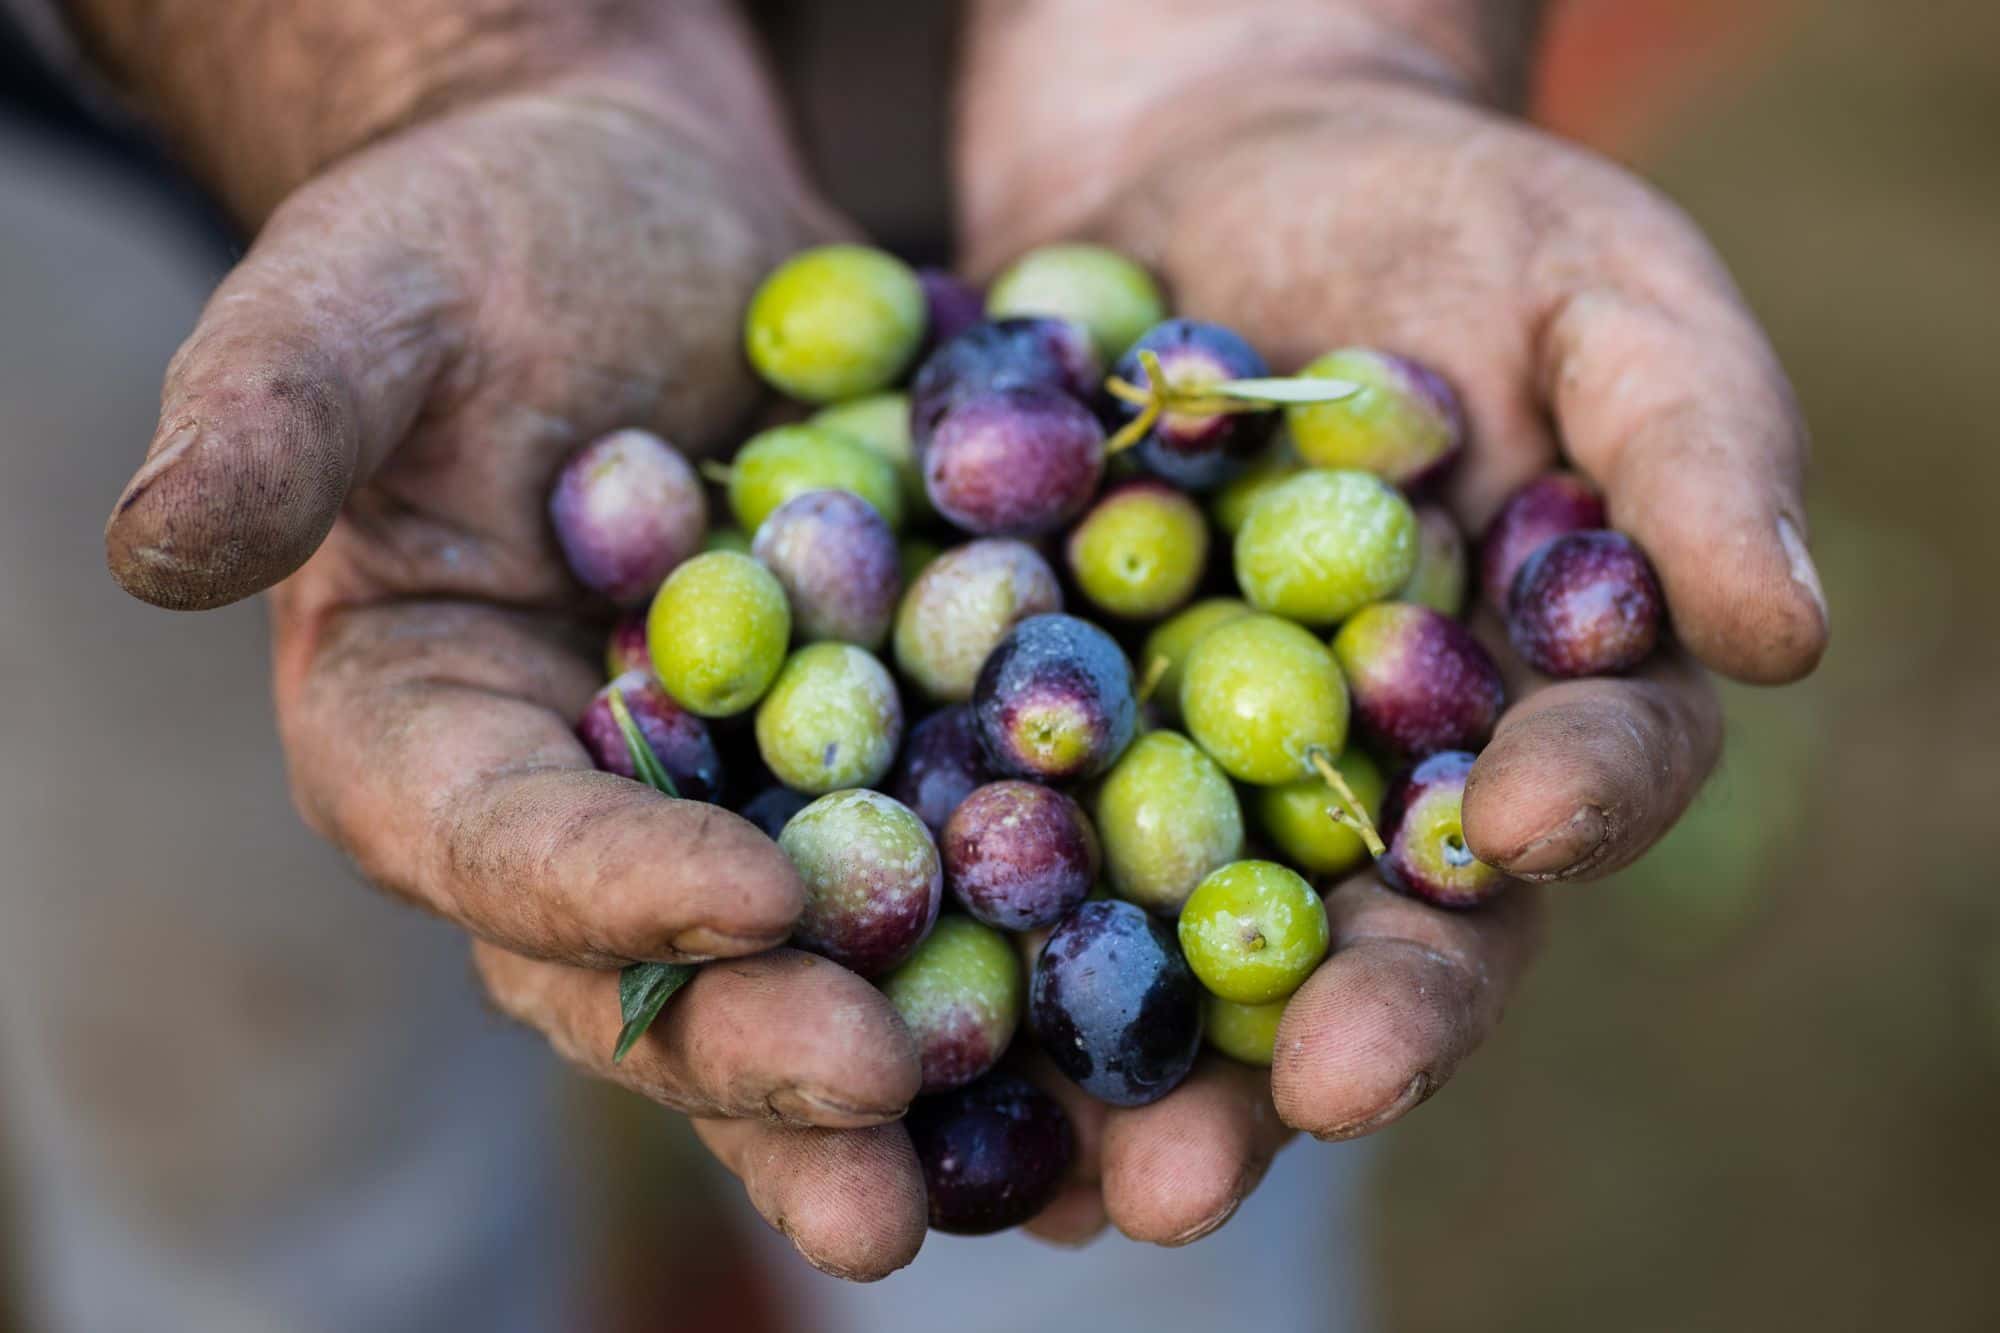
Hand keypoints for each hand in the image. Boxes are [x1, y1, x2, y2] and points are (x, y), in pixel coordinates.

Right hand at [103, 72, 935, 1277]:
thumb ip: (277, 421)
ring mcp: (749, 801)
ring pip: (834, 965)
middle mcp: (595, 815)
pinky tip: (1151, 994)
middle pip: (674, 971)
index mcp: (436, 748)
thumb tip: (152, 540)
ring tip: (1035, 1158)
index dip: (613, 889)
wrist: (648, 216)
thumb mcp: (363, 301)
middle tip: (885, 1118)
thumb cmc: (473, 250)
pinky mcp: (884, 755)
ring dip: (933, 1064)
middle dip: (774, 1052)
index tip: (745, 907)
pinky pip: (964, 854)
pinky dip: (1054, 930)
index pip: (510, 846)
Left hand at [948, 32, 1828, 1246]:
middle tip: (1312, 1106)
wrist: (1222, 173)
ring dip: (1157, 1063)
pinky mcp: (1044, 739)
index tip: (1514, 830)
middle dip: (1357, 1024)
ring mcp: (1201, 775)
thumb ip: (1694, 446)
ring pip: (1190, 946)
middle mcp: (1372, 784)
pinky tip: (931, 1021)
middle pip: (1383, 928)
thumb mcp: (1598, 291)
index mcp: (1532, 703)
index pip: (1578, 784)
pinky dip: (980, 936)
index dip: (1563, 815)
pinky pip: (1013, 844)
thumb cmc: (1454, 226)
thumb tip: (1784, 634)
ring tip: (1118, 1175)